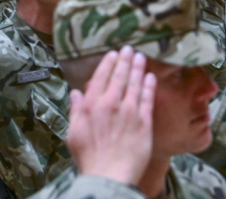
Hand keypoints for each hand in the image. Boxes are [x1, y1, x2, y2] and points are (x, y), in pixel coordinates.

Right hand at [67, 47, 155, 184]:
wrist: (108, 176)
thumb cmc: (89, 158)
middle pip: (120, 76)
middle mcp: (110, 104)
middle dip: (125, 60)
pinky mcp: (144, 122)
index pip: (101, 77)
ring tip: (142, 57)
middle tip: (130, 48)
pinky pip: (147, 99)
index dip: (108, 63)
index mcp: (91, 105)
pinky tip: (151, 77)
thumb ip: (75, 111)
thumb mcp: (73, 134)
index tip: (113, 53)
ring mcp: (129, 112)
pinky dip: (149, 86)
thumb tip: (76, 93)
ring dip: (138, 68)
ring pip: (135, 84)